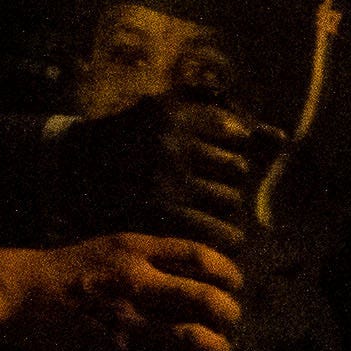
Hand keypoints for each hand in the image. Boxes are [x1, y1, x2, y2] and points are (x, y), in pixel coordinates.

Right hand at [0, 232, 246, 350]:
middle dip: (228, 314)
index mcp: (134, 250)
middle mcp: (134, 281)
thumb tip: (205, 276)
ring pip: (194, 338)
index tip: (231, 285)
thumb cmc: (68, 270)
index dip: (228, 274)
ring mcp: (124, 317)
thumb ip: (153, 256)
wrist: (18, 292)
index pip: (202, 257)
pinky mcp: (113, 350)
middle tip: (227, 321)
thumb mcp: (110, 246)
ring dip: (215, 350)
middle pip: (208, 299)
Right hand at [36, 93, 269, 247]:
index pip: (236, 133)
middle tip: (203, 184)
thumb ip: (220, 118)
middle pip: (237, 169)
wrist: (71, 170)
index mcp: (171, 113)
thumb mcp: (165, 114)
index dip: (225, 145)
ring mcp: (164, 181)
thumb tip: (279, 137)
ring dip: (224, 209)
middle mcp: (169, 144)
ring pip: (231, 201)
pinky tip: (212, 234)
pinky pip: (220, 232)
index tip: (204, 152)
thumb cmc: (130, 139)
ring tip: (202, 208)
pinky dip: (224, 237)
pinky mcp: (161, 217)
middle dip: (226, 179)